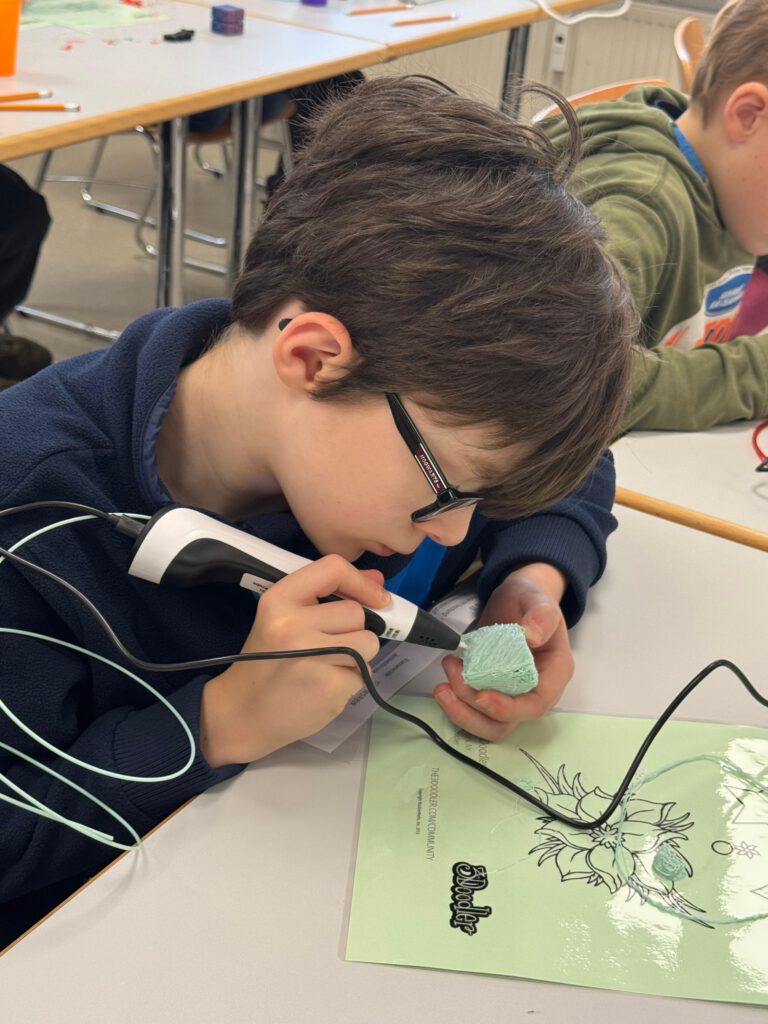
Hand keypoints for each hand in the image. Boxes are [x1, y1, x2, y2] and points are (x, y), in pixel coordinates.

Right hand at [200, 557, 387, 765]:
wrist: (243, 713)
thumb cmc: (267, 661)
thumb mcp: (284, 618)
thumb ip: (328, 596)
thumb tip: (378, 582)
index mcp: (278, 600)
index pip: (333, 569)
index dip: (361, 582)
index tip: (377, 597)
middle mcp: (293, 624)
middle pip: (356, 613)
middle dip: (353, 631)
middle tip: (327, 647)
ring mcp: (312, 656)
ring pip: (368, 642)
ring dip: (358, 655)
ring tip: (328, 665)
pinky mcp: (329, 686)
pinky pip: (364, 673)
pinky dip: (350, 681)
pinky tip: (324, 686)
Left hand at [434, 563, 573, 740]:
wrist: (516, 600)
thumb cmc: (532, 601)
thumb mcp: (540, 600)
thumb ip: (541, 616)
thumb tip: (531, 636)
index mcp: (554, 674)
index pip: (535, 705)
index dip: (508, 708)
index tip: (481, 695)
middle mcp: (534, 692)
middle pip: (507, 721)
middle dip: (474, 707)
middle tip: (453, 675)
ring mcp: (512, 695)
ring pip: (488, 723)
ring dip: (461, 710)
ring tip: (443, 683)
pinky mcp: (491, 692)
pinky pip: (474, 710)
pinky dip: (457, 703)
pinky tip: (445, 681)